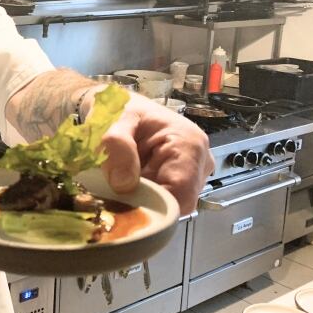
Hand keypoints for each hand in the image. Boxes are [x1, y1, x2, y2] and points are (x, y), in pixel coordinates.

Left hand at [96, 93, 214, 214]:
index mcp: (190, 144)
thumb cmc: (120, 109)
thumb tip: (124, 184)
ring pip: (169, 205)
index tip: (123, 203)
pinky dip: (143, 198)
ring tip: (117, 184)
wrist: (119, 107)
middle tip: (114, 194)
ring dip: (142, 200)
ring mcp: (192, 173)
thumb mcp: (114, 120)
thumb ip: (117, 146)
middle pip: (176, 203)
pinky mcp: (179, 180)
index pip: (182, 194)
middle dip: (145, 204)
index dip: (153, 205)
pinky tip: (125, 186)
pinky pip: (163, 200)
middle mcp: (199, 162)